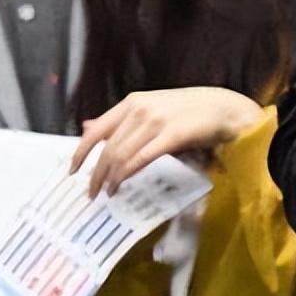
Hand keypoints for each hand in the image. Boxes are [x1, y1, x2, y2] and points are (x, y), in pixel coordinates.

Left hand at [70, 87, 263, 197]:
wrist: (223, 108)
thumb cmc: (187, 112)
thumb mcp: (149, 110)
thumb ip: (120, 121)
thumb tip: (88, 126)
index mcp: (132, 102)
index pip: (96, 130)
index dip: (81, 152)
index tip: (72, 170)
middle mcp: (140, 109)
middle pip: (107, 147)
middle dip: (95, 173)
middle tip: (91, 193)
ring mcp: (156, 121)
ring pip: (121, 155)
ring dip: (110, 178)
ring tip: (107, 193)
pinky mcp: (172, 135)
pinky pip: (141, 158)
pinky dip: (127, 174)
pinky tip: (121, 184)